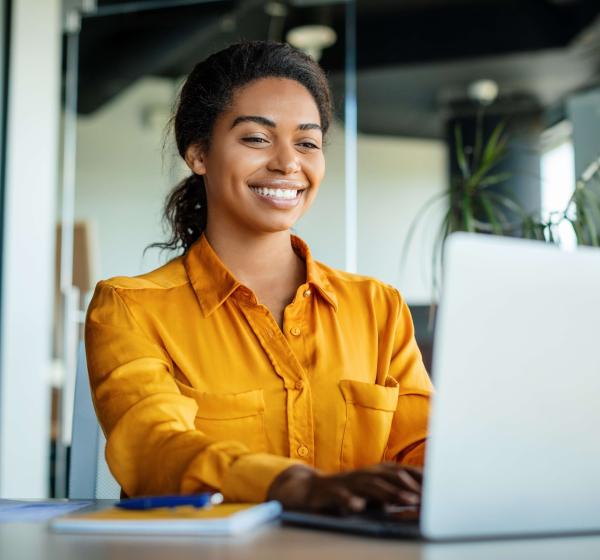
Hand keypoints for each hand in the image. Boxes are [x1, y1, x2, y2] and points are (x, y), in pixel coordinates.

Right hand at [267, 462, 421, 514]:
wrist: (309, 490)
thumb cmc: (346, 493)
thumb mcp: (371, 494)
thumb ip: (391, 495)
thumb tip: (418, 502)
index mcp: (374, 473)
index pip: (400, 471)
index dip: (419, 477)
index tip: (439, 486)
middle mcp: (363, 474)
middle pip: (390, 476)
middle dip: (410, 485)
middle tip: (429, 496)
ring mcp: (347, 483)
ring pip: (370, 485)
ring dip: (390, 493)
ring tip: (407, 501)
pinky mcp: (331, 492)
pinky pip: (340, 496)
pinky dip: (350, 501)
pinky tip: (358, 507)